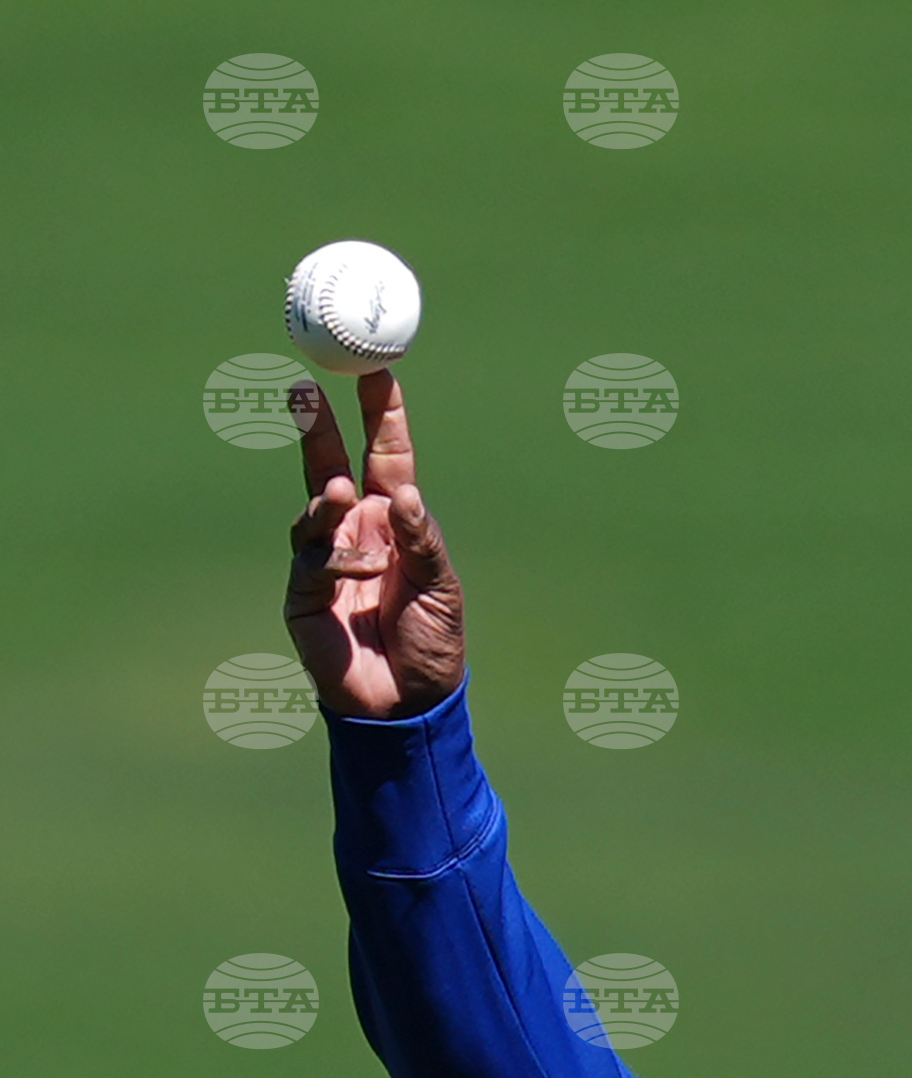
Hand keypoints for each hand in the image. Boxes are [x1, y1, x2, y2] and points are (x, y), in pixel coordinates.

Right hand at [285, 366, 463, 716]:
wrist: (408, 707)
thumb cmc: (433, 646)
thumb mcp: (441, 586)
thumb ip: (423, 539)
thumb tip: (404, 492)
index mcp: (394, 523)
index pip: (385, 456)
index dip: (380, 414)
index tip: (377, 370)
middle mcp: (356, 532)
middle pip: (328, 463)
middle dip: (315, 425)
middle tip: (304, 388)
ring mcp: (326, 559)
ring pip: (313, 508)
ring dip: (325, 498)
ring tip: (339, 495)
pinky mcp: (304, 593)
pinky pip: (314, 561)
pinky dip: (338, 561)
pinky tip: (363, 575)